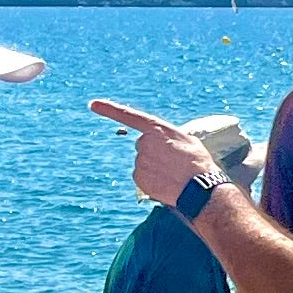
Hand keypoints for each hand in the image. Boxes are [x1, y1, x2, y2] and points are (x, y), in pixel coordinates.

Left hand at [88, 97, 212, 207]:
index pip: (128, 115)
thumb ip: (169, 137)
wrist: (199, 188)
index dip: (109, 109)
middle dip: (156, 152)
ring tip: (174, 173)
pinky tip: (167, 183)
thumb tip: (163, 145)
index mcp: (156, 128)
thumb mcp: (187, 140)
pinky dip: (153, 180)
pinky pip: (143, 177)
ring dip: (156, 167)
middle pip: (144, 145)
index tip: (92, 104)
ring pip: (144, 162)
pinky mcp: (138, 178)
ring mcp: (139, 161)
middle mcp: (143, 143)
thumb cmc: (198, 162)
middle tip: (174, 161)